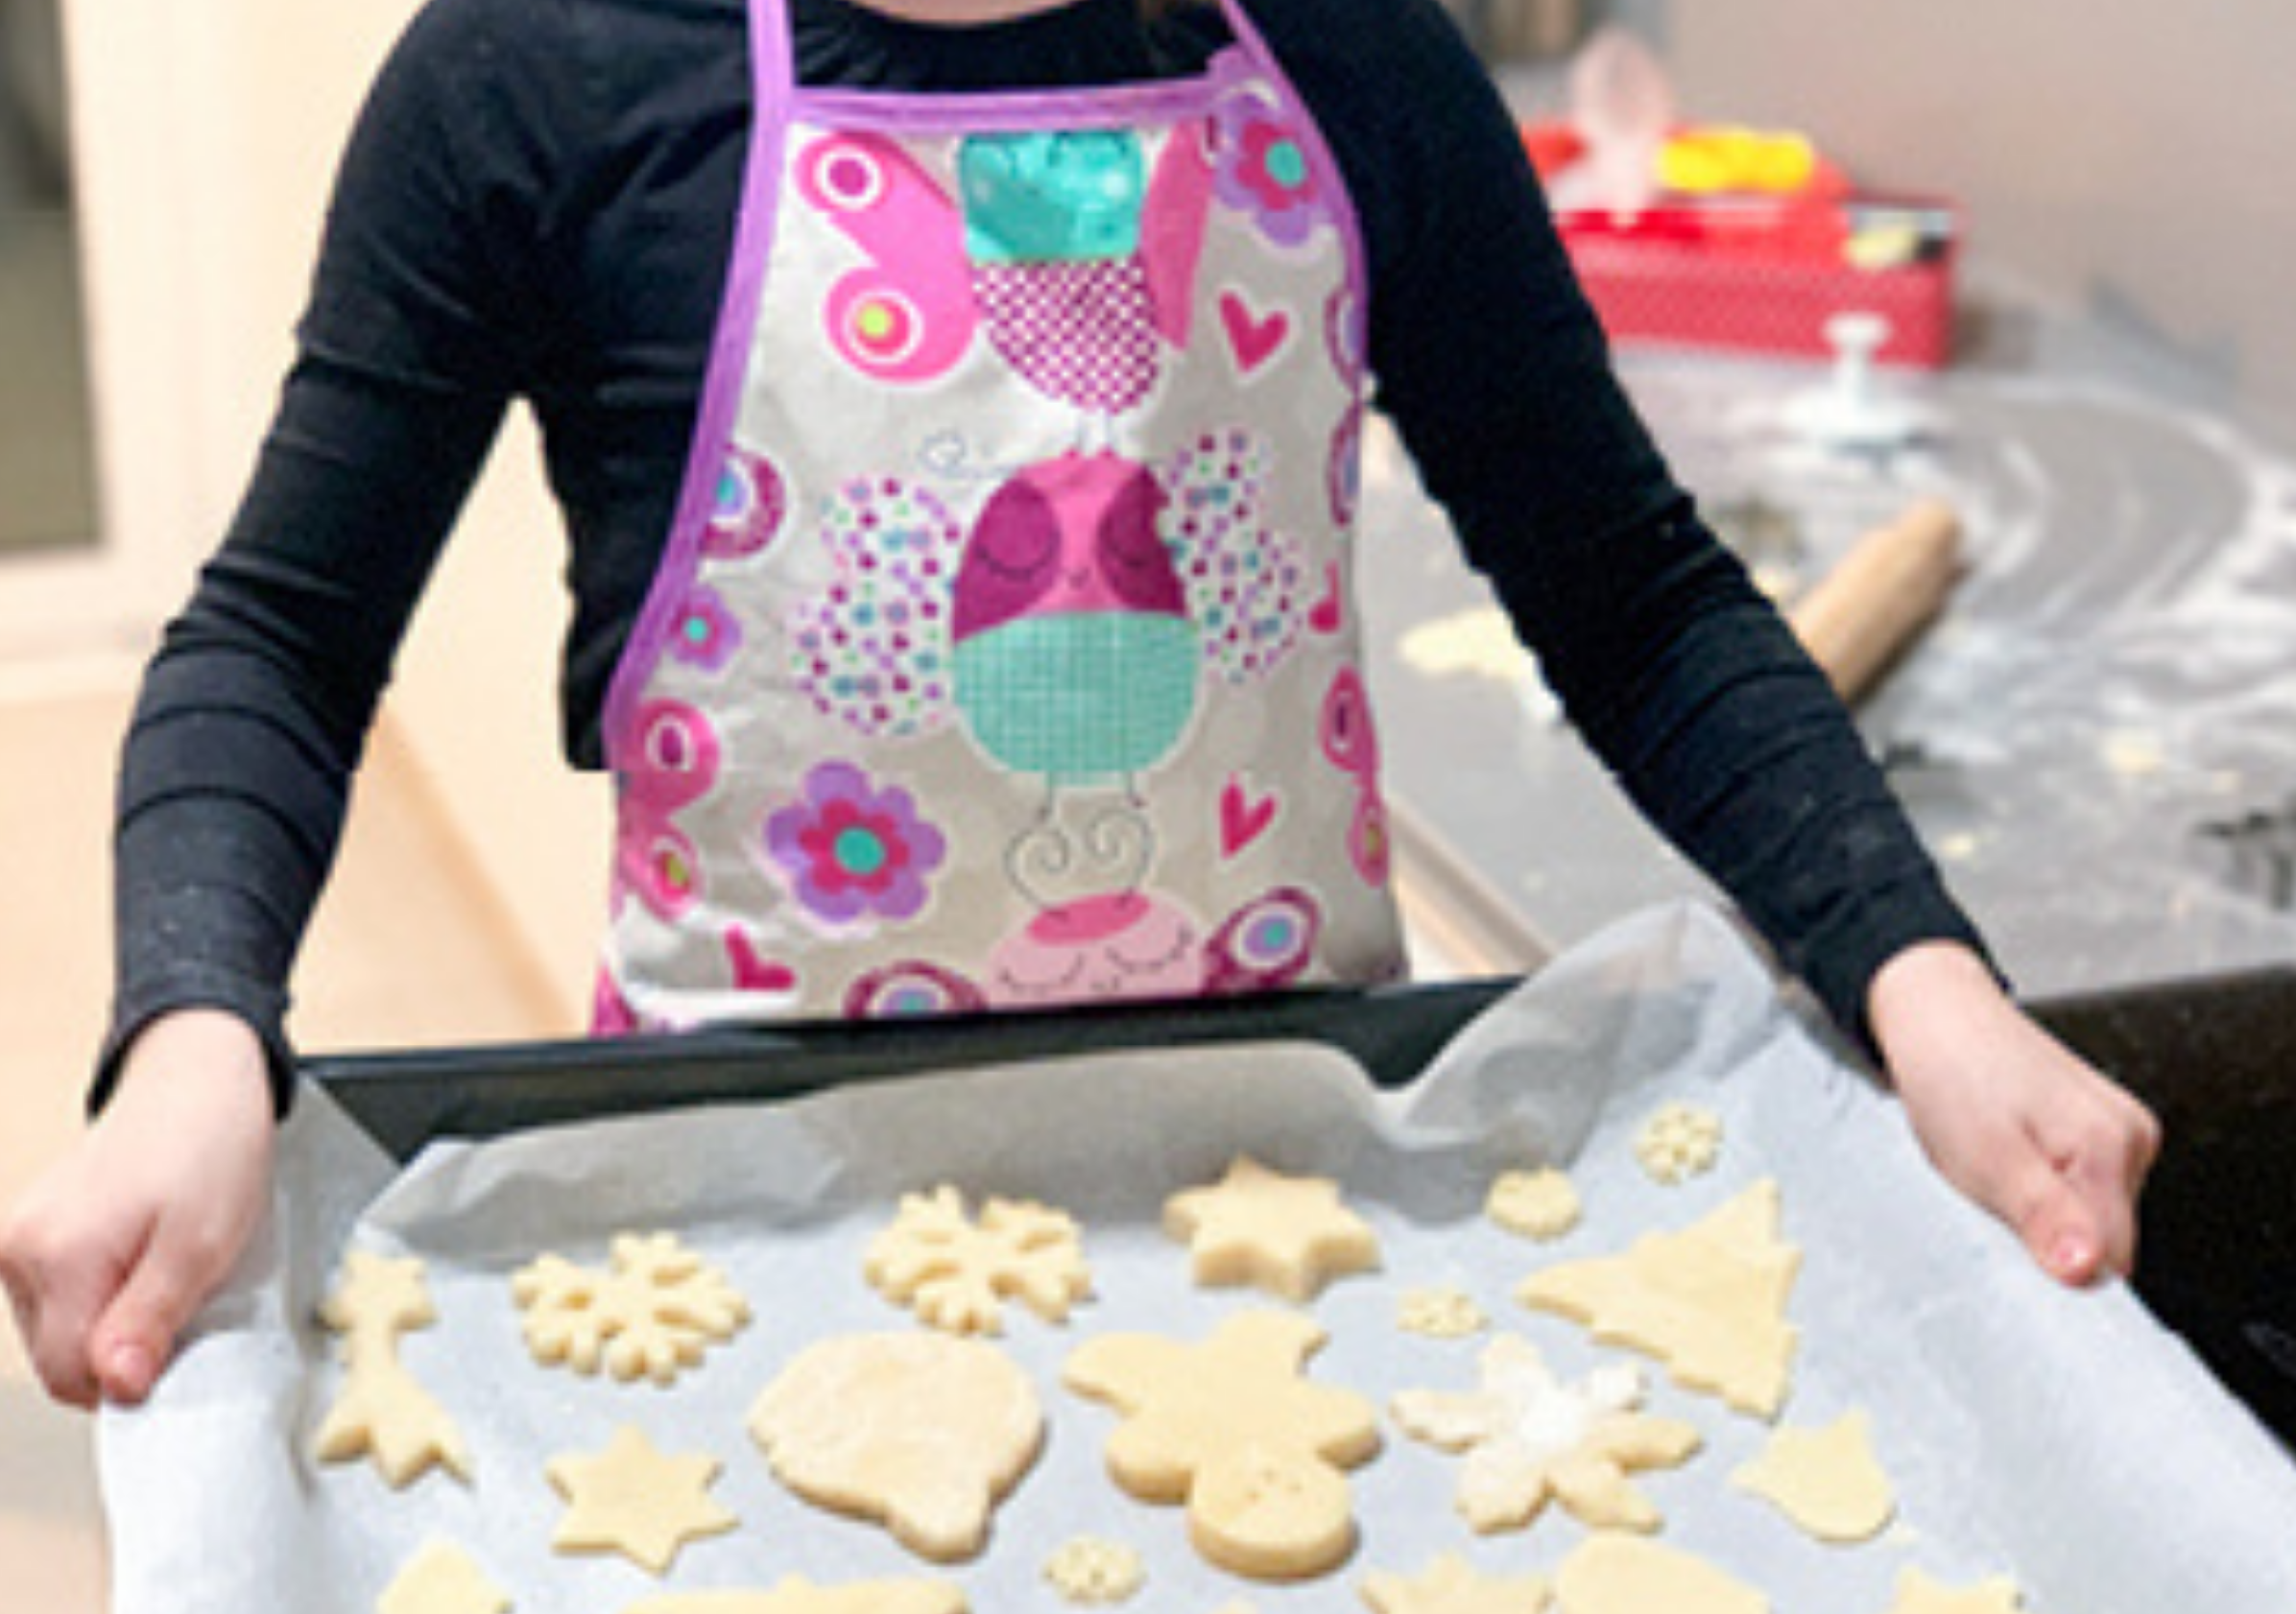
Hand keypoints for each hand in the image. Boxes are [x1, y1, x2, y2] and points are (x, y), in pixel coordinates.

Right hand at [1, 1010, 274, 1407]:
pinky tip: (144, 1261)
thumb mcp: (202, 1243)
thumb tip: (118, 1386)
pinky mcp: (32, 1232)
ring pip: (62, 1332)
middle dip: (124, 1352)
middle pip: (62, 1359)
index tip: (182, 1347)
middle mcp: (18, 1251)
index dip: (134, 1379)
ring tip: (167, 1271)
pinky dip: (105, 1297)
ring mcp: (18, 1241)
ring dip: (115, 1324)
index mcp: (55, 1257)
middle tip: (184, 1301)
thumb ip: (151, 1319)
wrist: (198, 1077)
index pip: (74, 1376)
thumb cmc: (210, 1147)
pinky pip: (62, 1299)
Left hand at [1868, 942, 2159, 1285]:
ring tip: (1995, 1164)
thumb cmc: (1953, 1075)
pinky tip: (2007, 1154)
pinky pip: (2078, 1185)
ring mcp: (2118, 1130)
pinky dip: (2039, 1183)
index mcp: (2112, 1146)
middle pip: (2104, 1239)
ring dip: (2040, 1209)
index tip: (2013, 1237)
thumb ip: (2045, 1217)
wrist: (1935, 1013)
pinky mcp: (2097, 1126)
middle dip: (2047, 1234)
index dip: (2058, 1265)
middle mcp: (2131, 1137)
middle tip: (1993, 1189)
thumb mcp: (1987, 1158)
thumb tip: (2087, 1269)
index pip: (2114, 1261)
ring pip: (2089, 1214)